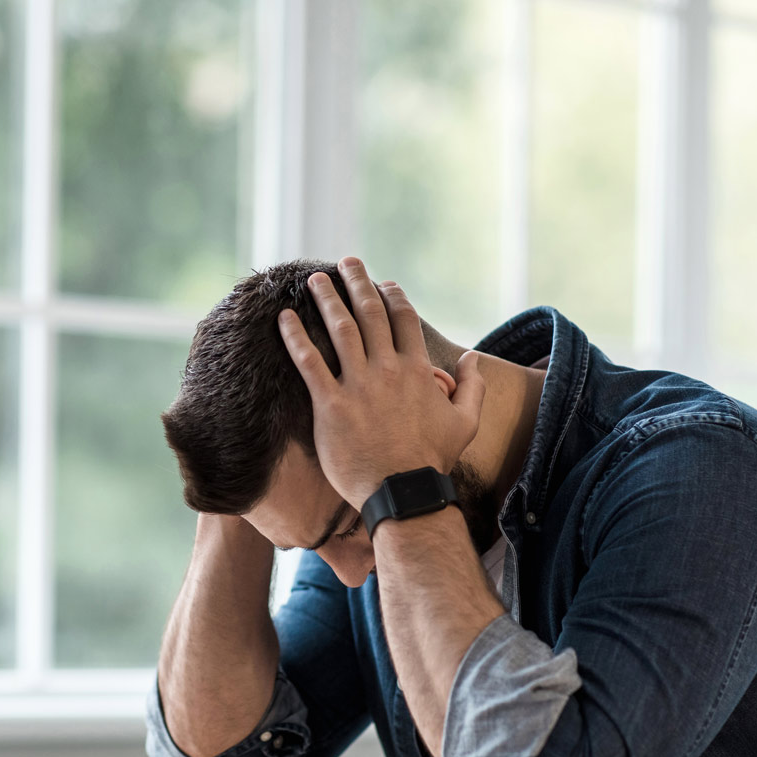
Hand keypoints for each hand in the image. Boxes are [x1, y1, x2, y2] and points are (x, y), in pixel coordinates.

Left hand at [277, 257, 485, 508]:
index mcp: (418, 370)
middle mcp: (387, 370)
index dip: (393, 296)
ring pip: (340, 329)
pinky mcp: (331, 405)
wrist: (403, 493)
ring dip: (326, 299)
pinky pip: (309, 363)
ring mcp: (358, 386)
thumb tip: (473, 358)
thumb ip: (473, 387)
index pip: (404, 319)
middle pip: (371, 313)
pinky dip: (295, 337)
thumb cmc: (433, 462)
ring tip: (314, 279)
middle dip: (358, 282)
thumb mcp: (466, 423)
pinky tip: (284, 317)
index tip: (383, 282)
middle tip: (346, 262)